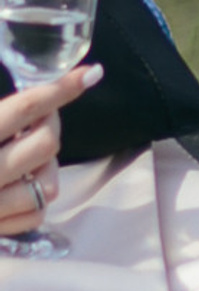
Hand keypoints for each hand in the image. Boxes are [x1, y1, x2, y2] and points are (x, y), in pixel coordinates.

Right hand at [0, 64, 99, 235]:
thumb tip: (26, 98)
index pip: (23, 109)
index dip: (59, 89)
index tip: (87, 75)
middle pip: (45, 144)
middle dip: (50, 124)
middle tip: (38, 117)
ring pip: (48, 184)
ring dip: (45, 165)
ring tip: (25, 154)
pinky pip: (36, 214)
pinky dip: (35, 198)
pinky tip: (18, 184)